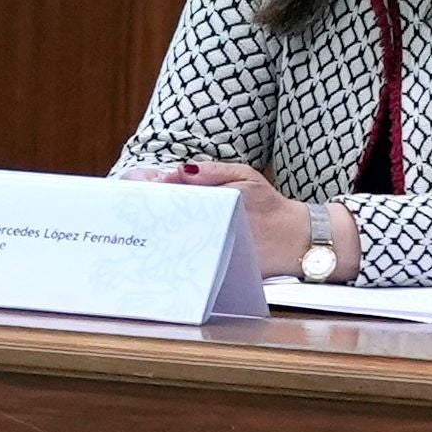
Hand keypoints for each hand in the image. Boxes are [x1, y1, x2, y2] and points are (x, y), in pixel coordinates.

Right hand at [155, 157, 308, 270]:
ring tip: (151, 229)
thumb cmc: (266, 202)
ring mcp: (192, 238)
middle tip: (144, 209)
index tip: (141, 187)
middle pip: (152, 211)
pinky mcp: (200, 259)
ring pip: (162, 235)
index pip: (157, 185)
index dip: (143, 185)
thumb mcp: (242, 176)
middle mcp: (187, 215)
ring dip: (155, 233)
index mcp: (193, 192)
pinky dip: (171, 256)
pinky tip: (168, 251)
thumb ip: (213, 172)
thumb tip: (178, 172)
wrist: (290, 237)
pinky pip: (180, 258)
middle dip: (144, 209)